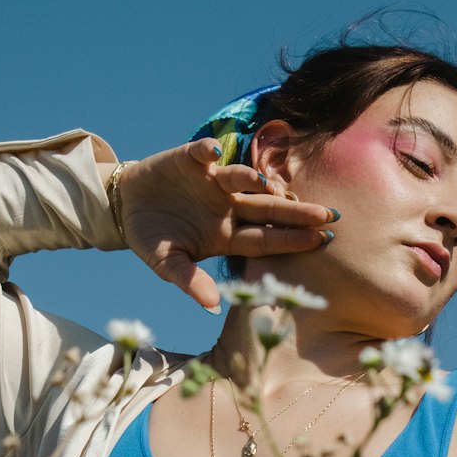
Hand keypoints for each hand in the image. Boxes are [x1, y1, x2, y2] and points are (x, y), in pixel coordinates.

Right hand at [117, 137, 336, 310]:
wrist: (127, 207)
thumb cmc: (153, 239)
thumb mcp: (166, 264)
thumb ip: (189, 281)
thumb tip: (213, 306)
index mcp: (226, 236)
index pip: (265, 239)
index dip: (292, 240)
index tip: (321, 241)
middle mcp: (227, 207)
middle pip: (266, 209)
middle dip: (295, 211)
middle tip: (329, 214)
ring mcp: (210, 182)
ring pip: (237, 178)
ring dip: (250, 178)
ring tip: (263, 182)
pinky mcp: (189, 160)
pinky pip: (201, 153)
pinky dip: (206, 150)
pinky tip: (214, 151)